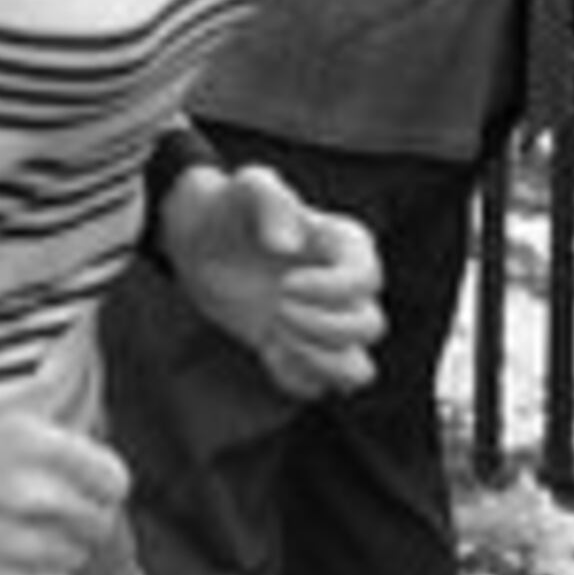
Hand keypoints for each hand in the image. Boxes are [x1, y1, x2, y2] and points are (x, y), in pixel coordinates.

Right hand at [0, 405, 128, 574]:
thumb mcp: (5, 426)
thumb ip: (60, 452)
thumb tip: (101, 483)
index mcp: (38, 448)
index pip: (113, 482)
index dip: (99, 486)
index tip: (84, 489)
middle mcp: (34, 497)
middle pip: (98, 526)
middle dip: (79, 519)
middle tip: (48, 514)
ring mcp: (15, 547)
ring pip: (75, 562)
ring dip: (55, 551)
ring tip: (16, 536)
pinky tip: (7, 562)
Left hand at [165, 163, 384, 398]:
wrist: (203, 244)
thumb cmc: (233, 208)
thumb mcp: (248, 186)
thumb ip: (270, 198)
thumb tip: (288, 244)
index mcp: (347, 246)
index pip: (367, 280)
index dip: (330, 290)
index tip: (285, 283)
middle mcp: (347, 290)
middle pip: (370, 327)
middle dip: (319, 325)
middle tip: (276, 307)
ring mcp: (328, 326)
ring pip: (358, 369)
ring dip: (317, 360)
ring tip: (277, 335)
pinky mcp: (304, 353)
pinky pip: (319, 387)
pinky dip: (293, 377)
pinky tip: (267, 349)